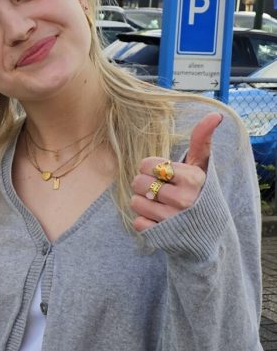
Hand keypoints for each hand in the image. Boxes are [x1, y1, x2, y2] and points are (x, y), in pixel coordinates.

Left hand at [130, 112, 221, 231]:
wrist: (208, 232)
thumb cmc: (201, 192)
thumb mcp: (202, 167)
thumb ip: (202, 141)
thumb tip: (214, 115)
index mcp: (192, 178)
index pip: (148, 164)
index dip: (150, 168)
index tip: (163, 174)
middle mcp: (183, 199)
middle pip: (138, 182)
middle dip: (144, 185)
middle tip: (159, 190)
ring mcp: (172, 219)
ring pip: (135, 202)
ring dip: (143, 202)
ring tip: (159, 204)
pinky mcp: (161, 235)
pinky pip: (137, 222)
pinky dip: (144, 221)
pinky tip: (158, 220)